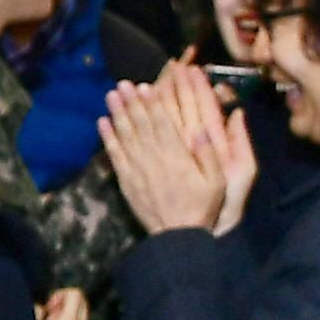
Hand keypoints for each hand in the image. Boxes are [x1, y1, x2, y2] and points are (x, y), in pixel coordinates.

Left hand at [100, 70, 235, 234]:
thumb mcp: (217, 182)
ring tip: (111, 95)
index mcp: (178, 157)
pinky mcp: (127, 182)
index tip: (146, 86)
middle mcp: (155, 160)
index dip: (153, 104)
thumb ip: (209, 155)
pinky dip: (108, 138)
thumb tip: (201, 129)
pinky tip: (102, 122)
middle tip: (123, 83)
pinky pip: (115, 156)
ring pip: (126, 137)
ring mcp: (138, 171)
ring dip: (118, 114)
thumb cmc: (201, 207)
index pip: (163, 124)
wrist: (177, 237)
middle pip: (141, 125)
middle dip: (132, 102)